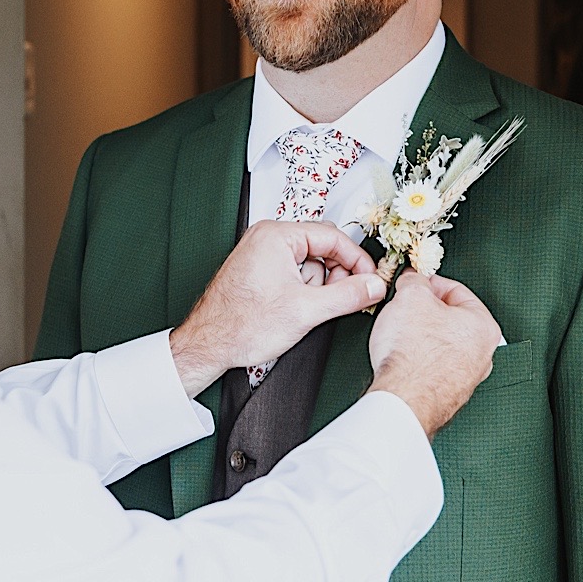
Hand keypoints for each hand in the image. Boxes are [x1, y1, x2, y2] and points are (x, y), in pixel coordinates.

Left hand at [169, 220, 385, 396]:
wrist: (208, 345)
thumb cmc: (240, 325)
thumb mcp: (307, 311)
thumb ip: (348, 296)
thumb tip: (374, 286)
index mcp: (276, 235)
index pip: (333, 237)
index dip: (357, 261)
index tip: (370, 281)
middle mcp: (266, 238)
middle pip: (322, 248)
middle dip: (334, 277)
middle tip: (338, 300)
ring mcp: (261, 254)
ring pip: (309, 264)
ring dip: (315, 288)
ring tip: (302, 309)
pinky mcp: (259, 271)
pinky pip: (294, 273)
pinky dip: (302, 291)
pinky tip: (293, 310)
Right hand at [367, 270, 502, 437]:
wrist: (404, 400)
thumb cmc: (414, 356)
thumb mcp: (410, 297)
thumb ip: (415, 281)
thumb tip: (414, 280)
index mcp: (483, 326)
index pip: (456, 291)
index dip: (429, 283)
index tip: (414, 283)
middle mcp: (483, 355)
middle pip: (450, 319)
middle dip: (424, 311)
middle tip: (404, 309)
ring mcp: (466, 378)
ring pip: (441, 344)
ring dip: (420, 336)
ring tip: (400, 335)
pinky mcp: (448, 394)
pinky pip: (432, 367)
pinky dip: (417, 360)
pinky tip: (402, 359)